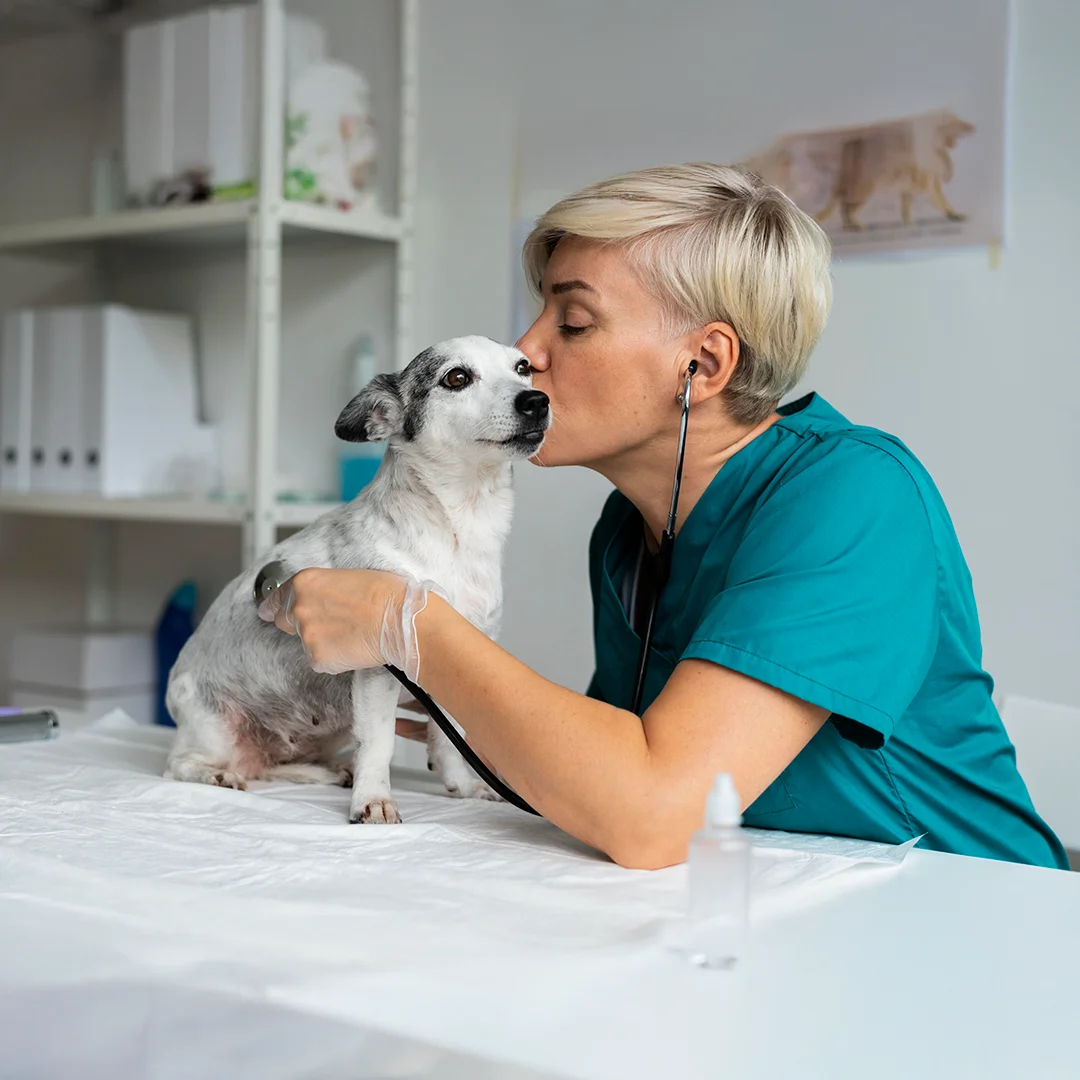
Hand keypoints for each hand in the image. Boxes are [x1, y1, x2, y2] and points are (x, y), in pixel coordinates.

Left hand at [258, 567, 439, 678]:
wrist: (402, 620)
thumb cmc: (387, 594)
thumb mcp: (350, 577)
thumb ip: (326, 589)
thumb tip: (323, 599)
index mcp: (306, 582)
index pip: (277, 596)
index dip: (271, 605)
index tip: (266, 611)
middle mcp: (300, 608)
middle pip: (284, 621)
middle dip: (299, 624)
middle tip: (325, 625)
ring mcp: (307, 635)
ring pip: (308, 643)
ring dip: (324, 642)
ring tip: (354, 634)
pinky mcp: (318, 658)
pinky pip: (321, 661)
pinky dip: (335, 658)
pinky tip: (354, 647)